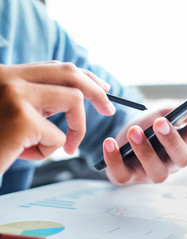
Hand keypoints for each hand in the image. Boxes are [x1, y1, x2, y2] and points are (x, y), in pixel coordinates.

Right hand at [0, 62, 114, 172]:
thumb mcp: (11, 112)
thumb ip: (38, 101)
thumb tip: (78, 98)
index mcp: (7, 74)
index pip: (57, 67)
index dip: (85, 77)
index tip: (103, 88)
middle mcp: (9, 77)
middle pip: (71, 73)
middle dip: (97, 91)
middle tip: (109, 109)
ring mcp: (15, 94)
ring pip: (73, 102)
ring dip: (74, 130)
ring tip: (60, 147)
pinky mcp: (21, 118)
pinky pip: (57, 137)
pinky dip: (47, 152)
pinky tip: (24, 155)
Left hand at [103, 105, 186, 184]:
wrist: (122, 139)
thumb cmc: (146, 126)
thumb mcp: (159, 115)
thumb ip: (171, 112)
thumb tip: (183, 110)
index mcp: (182, 143)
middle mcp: (171, 162)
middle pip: (182, 158)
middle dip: (172, 141)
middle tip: (160, 123)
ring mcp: (150, 173)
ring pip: (156, 171)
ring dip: (145, 151)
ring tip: (134, 131)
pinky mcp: (128, 178)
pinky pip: (123, 175)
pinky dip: (114, 159)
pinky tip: (110, 142)